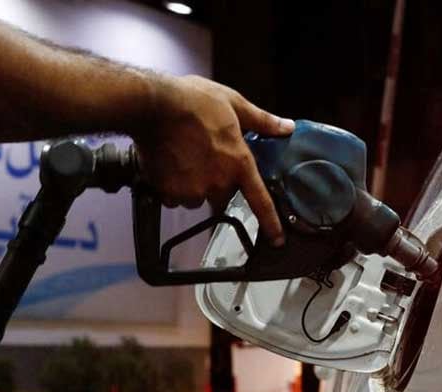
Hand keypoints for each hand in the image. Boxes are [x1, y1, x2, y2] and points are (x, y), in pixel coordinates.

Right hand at [132, 75, 293, 245]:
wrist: (154, 105)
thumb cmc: (194, 100)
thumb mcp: (235, 103)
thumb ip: (262, 121)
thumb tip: (287, 127)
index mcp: (238, 163)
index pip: (260, 201)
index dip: (271, 224)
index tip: (276, 240)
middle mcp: (218, 182)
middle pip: (221, 196)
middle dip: (215, 182)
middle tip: (204, 156)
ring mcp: (193, 190)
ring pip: (196, 197)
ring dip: (193, 185)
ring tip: (184, 157)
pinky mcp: (169, 192)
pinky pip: (173, 198)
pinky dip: (172, 187)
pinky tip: (169, 164)